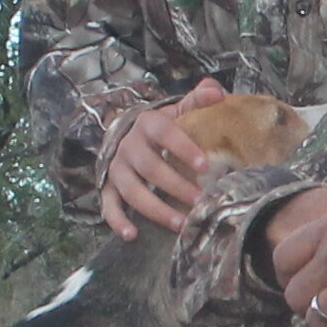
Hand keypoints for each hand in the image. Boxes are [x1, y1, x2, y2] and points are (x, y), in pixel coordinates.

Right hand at [98, 78, 242, 237]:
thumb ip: (198, 100)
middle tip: (200, 200)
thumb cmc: (164, 127)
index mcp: (148, 124)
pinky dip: (117, 220)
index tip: (204, 165)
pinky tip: (132, 235)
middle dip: (175, 186)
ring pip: (132, 190)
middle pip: (150, 167)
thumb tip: (217, 91)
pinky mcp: (109, 187)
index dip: (182, 147)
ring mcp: (117, 168)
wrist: (129, 135)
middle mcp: (129, 146)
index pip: (164, 132)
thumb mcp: (179, 111)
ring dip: (156, 209)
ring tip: (180, 224)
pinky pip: (108, 205)